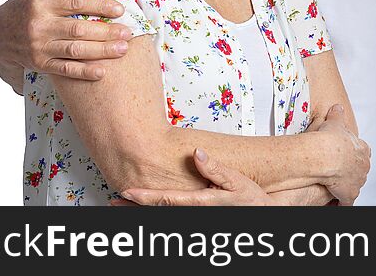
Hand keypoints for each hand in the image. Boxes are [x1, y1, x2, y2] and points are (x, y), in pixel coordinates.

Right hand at [0, 0, 131, 83]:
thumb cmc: (22, 8)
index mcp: (42, 4)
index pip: (75, 4)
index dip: (99, 6)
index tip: (120, 9)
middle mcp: (40, 26)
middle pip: (78, 29)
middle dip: (106, 31)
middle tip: (128, 32)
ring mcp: (40, 47)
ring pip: (75, 50)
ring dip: (101, 51)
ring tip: (122, 49)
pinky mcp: (40, 64)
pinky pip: (65, 70)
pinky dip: (83, 72)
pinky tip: (102, 72)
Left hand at [116, 148, 272, 205]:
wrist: (262, 216)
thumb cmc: (252, 200)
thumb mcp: (237, 181)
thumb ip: (216, 169)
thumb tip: (197, 153)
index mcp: (202, 203)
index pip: (167, 200)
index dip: (145, 198)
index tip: (126, 193)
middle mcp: (195, 215)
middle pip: (159, 213)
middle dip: (134, 209)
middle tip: (113, 203)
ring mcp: (195, 220)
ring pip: (163, 218)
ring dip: (141, 213)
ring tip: (123, 207)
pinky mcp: (198, 221)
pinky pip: (174, 219)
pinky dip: (157, 214)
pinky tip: (147, 211)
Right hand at [316, 104, 370, 205]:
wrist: (326, 155)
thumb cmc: (330, 139)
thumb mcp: (335, 122)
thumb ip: (337, 115)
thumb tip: (338, 106)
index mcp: (363, 149)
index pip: (363, 151)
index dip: (354, 153)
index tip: (347, 154)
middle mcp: (364, 166)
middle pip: (361, 169)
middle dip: (352, 170)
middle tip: (340, 171)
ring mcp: (358, 181)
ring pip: (355, 185)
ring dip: (347, 186)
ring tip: (335, 186)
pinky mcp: (349, 194)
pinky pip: (346, 202)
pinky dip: (342, 203)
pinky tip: (336, 203)